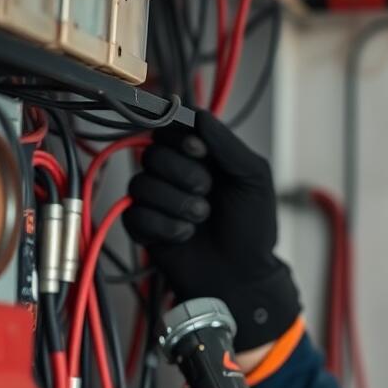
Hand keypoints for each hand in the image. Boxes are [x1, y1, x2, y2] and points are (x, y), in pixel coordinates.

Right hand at [125, 111, 298, 350]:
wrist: (243, 273)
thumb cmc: (253, 226)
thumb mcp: (252, 178)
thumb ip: (228, 145)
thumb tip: (198, 115)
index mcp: (198, 156)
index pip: (169, 128)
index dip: (179, 137)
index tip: (200, 151)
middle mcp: (172, 173)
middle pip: (152, 153)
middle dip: (184, 174)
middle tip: (208, 193)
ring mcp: (155, 200)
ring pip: (141, 184)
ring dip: (178, 204)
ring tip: (202, 218)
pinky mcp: (142, 227)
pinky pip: (135, 214)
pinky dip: (165, 226)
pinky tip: (186, 235)